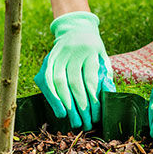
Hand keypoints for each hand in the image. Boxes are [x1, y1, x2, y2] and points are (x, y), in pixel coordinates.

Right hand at [35, 11, 115, 129]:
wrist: (76, 29)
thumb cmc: (93, 50)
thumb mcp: (103, 59)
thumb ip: (104, 77)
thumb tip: (106, 98)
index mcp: (91, 51)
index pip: (90, 80)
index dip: (92, 100)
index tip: (96, 117)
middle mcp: (73, 52)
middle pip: (74, 83)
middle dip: (79, 107)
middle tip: (84, 124)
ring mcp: (58, 54)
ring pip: (58, 82)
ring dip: (64, 104)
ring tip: (72, 121)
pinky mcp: (48, 59)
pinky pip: (46, 80)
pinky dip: (52, 96)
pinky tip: (59, 110)